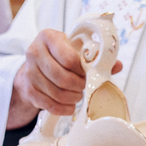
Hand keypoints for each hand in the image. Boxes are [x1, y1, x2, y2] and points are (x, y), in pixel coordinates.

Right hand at [7, 29, 123, 128]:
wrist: (35, 66)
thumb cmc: (59, 55)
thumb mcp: (75, 49)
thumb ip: (95, 57)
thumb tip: (118, 65)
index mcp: (48, 37)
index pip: (69, 58)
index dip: (82, 70)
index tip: (88, 74)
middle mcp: (34, 52)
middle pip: (62, 77)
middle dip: (78, 86)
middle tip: (84, 87)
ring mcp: (28, 72)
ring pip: (56, 92)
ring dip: (72, 98)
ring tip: (77, 96)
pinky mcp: (28, 89)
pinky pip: (48, 104)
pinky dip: (63, 109)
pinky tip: (70, 107)